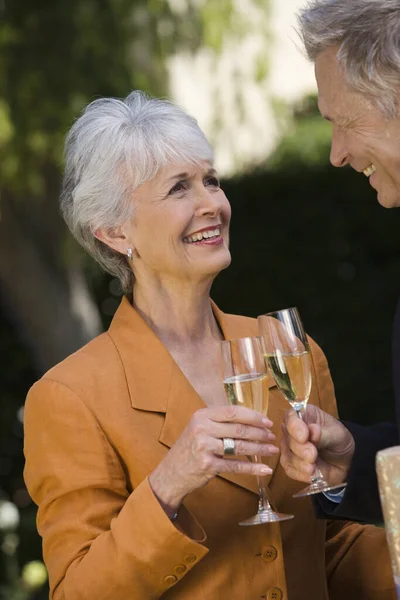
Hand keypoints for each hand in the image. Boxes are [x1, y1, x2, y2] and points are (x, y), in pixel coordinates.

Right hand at [149, 405, 277, 515]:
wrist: (171, 473)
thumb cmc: (189, 449)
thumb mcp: (198, 428)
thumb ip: (218, 421)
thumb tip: (249, 417)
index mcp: (201, 415)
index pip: (232, 411)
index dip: (253, 416)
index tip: (267, 421)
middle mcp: (202, 428)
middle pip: (239, 428)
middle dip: (260, 433)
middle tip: (272, 436)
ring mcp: (204, 447)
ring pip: (240, 446)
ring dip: (260, 449)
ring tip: (272, 450)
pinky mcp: (208, 465)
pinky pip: (236, 466)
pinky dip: (252, 468)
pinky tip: (264, 468)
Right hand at [280, 405, 354, 486]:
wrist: (346, 461)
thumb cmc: (339, 440)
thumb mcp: (336, 434)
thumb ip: (323, 434)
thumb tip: (312, 431)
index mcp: (303, 416)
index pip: (291, 417)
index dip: (295, 427)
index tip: (304, 437)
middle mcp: (292, 430)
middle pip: (288, 439)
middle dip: (300, 449)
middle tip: (313, 455)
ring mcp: (290, 448)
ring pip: (287, 456)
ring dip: (300, 464)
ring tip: (313, 468)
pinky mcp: (291, 464)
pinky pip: (290, 470)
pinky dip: (300, 474)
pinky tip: (311, 474)